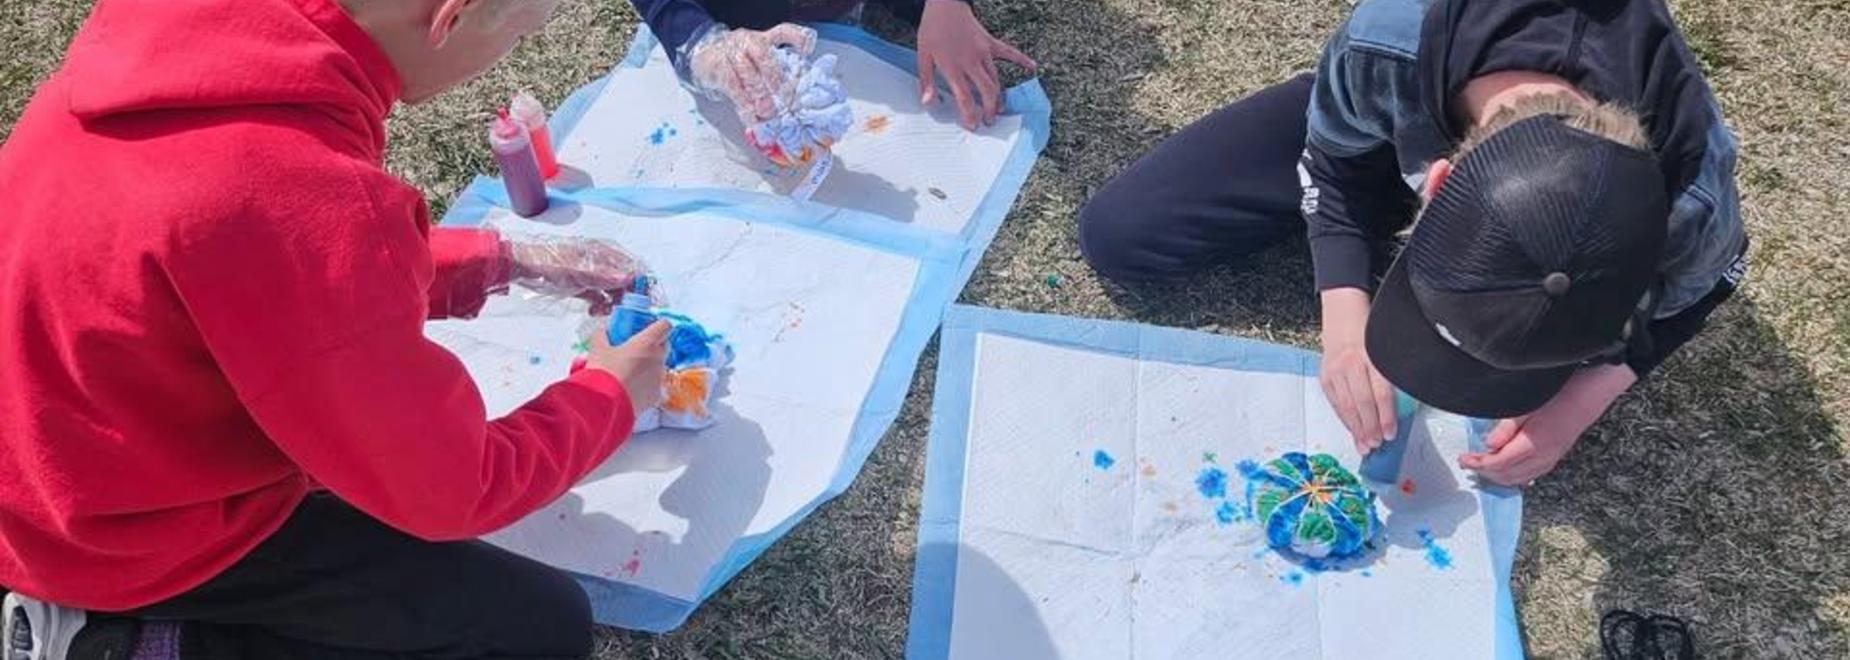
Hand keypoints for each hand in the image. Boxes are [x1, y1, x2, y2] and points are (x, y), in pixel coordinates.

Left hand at [507, 237, 642, 312]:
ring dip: (614, 303)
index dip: (642, 285)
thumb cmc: (547, 263)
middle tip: (623, 313)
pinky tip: (595, 312)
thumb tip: (628, 278)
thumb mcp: (575, 270)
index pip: (633, 268)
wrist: (521, 265)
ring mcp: (592, 273)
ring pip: (614, 290)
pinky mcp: (583, 284)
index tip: (646, 303)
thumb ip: (601, 275)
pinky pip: (600, 296)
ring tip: (604, 314)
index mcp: (603, 253)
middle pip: (626, 281)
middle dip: (628, 298)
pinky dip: (601, 305)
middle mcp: (602, 262)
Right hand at [585, 320, 670, 415]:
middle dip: (654, 345)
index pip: (665, 325)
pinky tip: (630, 388)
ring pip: (659, 367)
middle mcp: (658, 359)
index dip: (658, 325)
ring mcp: (659, 378)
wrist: (604, 404)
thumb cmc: (603, 372)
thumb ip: (601, 335)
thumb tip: (602, 331)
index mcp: (647, 343)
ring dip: (648, 366)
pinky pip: (653, 385)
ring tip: (629, 371)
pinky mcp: (656, 396)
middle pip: (664, 345)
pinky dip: (645, 385)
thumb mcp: (597, 349)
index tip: (648, 328)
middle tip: (636, 349)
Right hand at [688, 24, 816, 123]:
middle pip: (764, 55)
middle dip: (775, 77)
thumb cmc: (737, 61)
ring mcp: (732, 52)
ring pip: (747, 72)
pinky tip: (750, 116)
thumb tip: (788, 104)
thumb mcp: (756, 62)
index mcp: (763, 39)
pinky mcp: (718, 67)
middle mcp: (748, 41)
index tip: (807, 50)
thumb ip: (772, 76)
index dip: (797, 38)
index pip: (783, 32)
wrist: (703, 56)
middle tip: (784, 98)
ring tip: (767, 112)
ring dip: (759, 94)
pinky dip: (743, 103)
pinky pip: (732, 86)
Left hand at [917, 0, 1035, 129]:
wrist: (945, 5)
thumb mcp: (923, 56)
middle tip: (988, 122)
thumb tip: (928, 102)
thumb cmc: (933, 30)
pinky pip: (1009, 53)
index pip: (965, 97)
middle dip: (989, 110)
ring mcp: (984, 52)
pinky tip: (1033, 67)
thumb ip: (926, 81)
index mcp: (953, 67)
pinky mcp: (991, 43)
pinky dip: (1022, 60)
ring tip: (997, 109)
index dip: (969, 114)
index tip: (972, 126)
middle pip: (986, 91)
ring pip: (996, 79)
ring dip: (997, 96)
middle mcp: (971, 62)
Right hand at [1318, 288, 1397, 454]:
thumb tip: (1398, 408)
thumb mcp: (1386, 350)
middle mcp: (1351, 363)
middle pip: (1362, 402)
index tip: (1391, 434)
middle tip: (1377, 445)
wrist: (1342, 316)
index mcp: (1372, 356)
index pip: (1380, 393)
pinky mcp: (1325, 377)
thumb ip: (1391, 375)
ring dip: (1357, 429)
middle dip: (1370, 427)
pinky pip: (1335, 403)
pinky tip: (1353, 431)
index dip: (1386, 416)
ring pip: (1346, 406)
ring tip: (1365, 445)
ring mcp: (1335, 371)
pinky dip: (1345, 419)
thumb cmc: (1371, 334)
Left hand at [1459, 364, 1634, 485]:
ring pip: (1520, 479)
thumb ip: (1506, 427)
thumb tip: (1489, 445)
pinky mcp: (1557, 454)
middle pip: (1508, 476)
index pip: (1499, 463)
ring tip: (1483, 467)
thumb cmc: (1562, 392)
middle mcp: (1544, 456)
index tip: (1463, 459)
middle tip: (1469, 464)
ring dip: (1499, 477)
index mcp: (1534, 444)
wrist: (1594, 389)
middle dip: (1485, 473)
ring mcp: (1552, 457)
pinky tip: (1507, 470)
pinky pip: (1532, 474)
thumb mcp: (1527, 405)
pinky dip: (1515, 476)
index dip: (1478, 464)